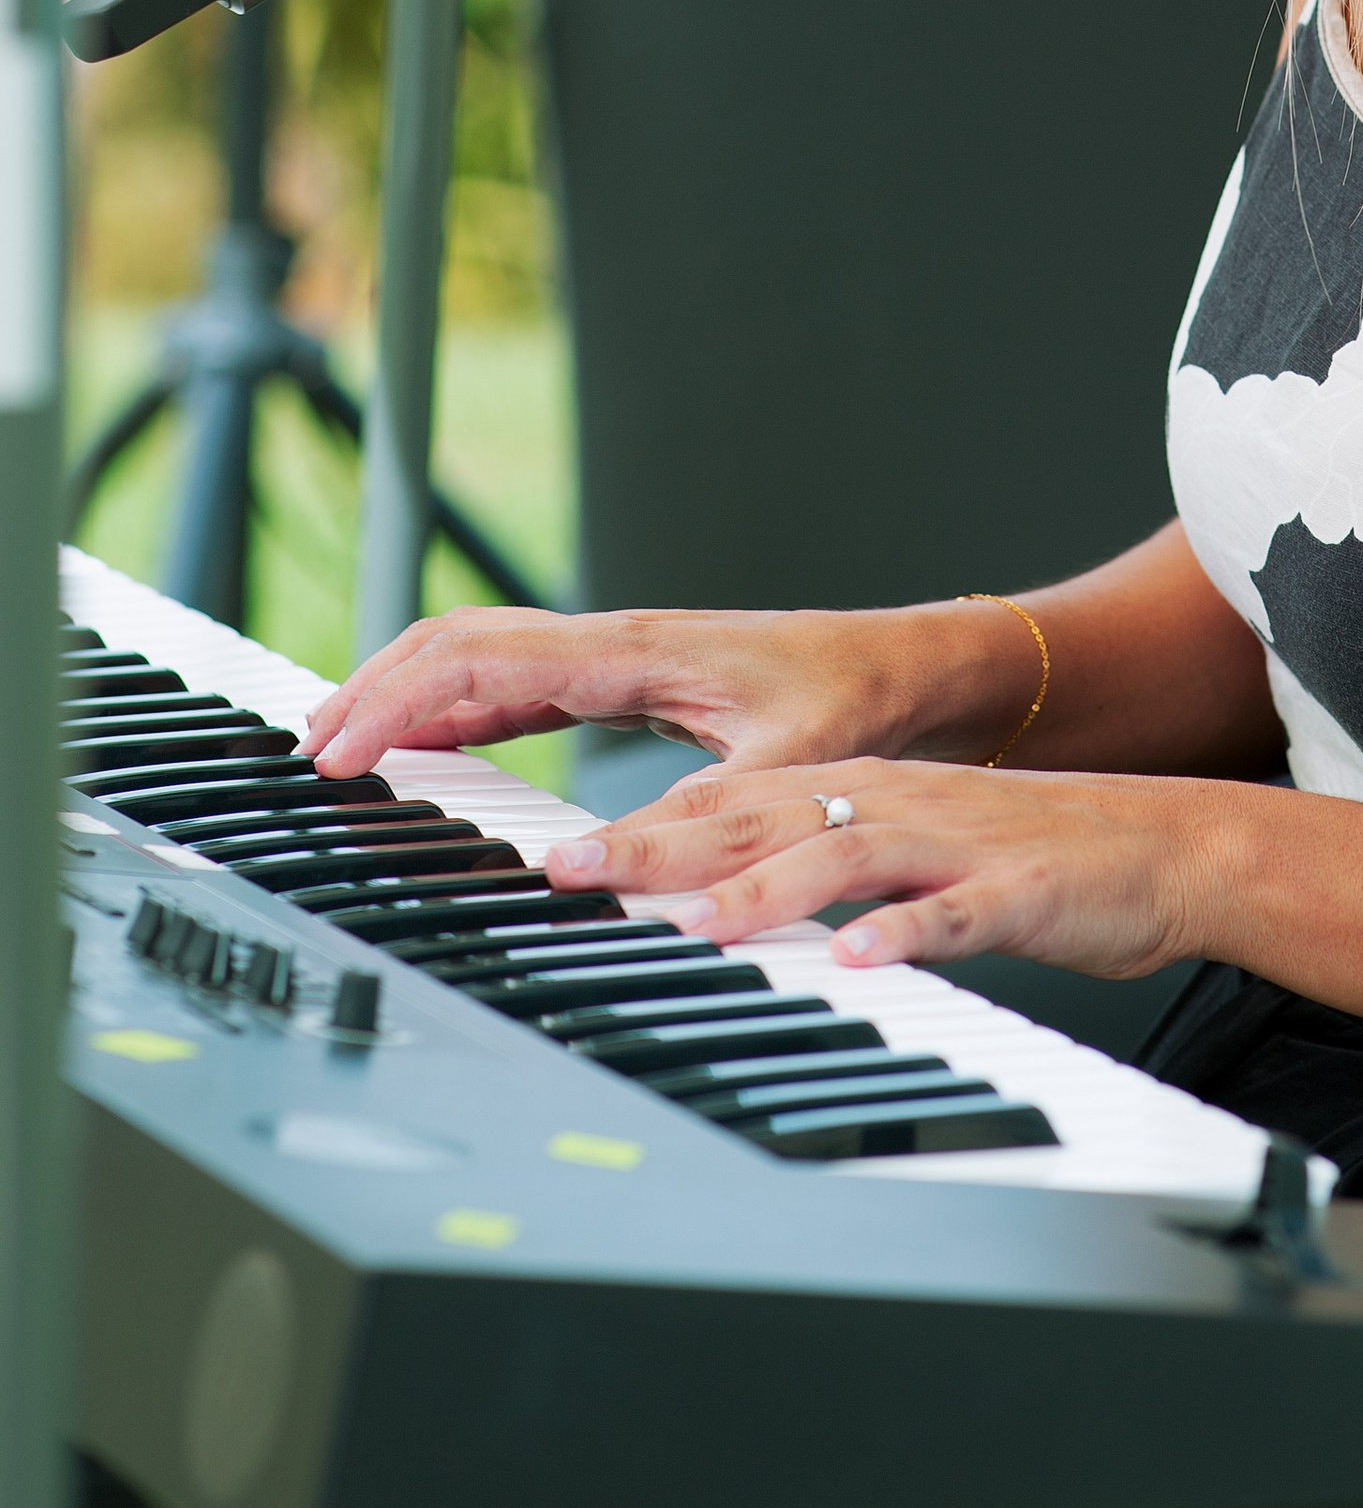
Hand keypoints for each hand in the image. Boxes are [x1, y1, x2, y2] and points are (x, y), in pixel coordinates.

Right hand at [301, 604, 1000, 784]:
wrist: (907, 667)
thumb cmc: (857, 701)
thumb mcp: (790, 765)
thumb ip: (706, 813)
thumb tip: (611, 864)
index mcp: (635, 651)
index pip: (485, 661)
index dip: (401, 701)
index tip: (338, 750)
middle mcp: (615, 643)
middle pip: (462, 643)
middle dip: (377, 687)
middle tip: (309, 750)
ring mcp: (616, 657)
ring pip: (484, 656)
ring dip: (408, 691)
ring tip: (342, 745)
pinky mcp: (627, 680)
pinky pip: (520, 684)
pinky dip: (458, 708)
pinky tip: (430, 748)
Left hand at [545, 754, 1226, 978]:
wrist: (1162, 847)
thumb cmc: (1025, 861)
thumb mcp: (905, 851)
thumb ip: (815, 869)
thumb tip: (708, 899)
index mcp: (858, 793)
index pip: (731, 803)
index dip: (640, 829)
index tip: (556, 861)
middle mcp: (892, 805)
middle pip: (761, 820)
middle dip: (662, 848)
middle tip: (576, 874)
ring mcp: (953, 844)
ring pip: (845, 855)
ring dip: (768, 888)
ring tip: (699, 919)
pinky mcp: (1016, 891)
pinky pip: (954, 913)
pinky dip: (906, 931)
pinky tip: (864, 955)